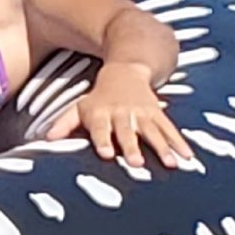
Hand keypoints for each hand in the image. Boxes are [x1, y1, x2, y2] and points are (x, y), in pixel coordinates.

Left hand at [50, 61, 198, 170]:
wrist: (125, 70)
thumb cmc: (99, 98)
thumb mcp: (80, 107)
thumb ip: (64, 123)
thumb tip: (46, 140)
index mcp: (102, 114)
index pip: (100, 129)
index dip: (103, 141)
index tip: (107, 155)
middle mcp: (123, 114)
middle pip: (128, 132)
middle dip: (133, 147)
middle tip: (137, 164)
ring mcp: (143, 113)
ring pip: (153, 132)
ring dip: (162, 148)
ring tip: (171, 164)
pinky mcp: (158, 113)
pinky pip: (170, 129)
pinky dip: (179, 142)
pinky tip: (188, 157)